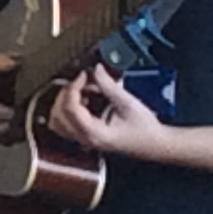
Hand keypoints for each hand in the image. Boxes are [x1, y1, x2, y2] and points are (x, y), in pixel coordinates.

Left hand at [47, 64, 170, 159]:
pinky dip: (70, 109)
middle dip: (66, 94)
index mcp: (94, 133)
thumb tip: (96, 69)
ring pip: (58, 121)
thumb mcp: (127, 103)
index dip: (73, 88)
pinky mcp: (85, 136)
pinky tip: (87, 100)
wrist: (154, 144)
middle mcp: (84, 139)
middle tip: (82, 81)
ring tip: (84, 91)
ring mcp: (83, 140)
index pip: (70, 109)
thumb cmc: (145, 127)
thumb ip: (108, 86)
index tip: (83, 75)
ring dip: (65, 102)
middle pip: (57, 116)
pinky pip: (66, 123)